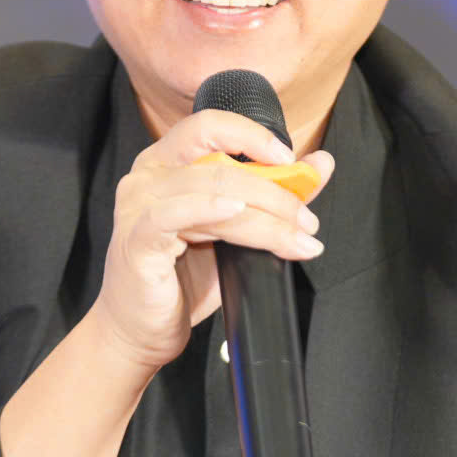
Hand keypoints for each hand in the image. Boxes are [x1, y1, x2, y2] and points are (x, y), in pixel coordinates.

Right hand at [91, 109, 335, 371]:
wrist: (141, 331)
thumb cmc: (183, 279)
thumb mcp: (236, 231)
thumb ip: (274, 194)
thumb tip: (320, 164)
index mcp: (167, 161)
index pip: (211, 126)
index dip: (254, 136)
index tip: (293, 162)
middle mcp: (148, 175)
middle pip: (220, 163)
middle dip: (275, 191)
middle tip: (307, 220)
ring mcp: (138, 205)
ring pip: (211, 190)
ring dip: (264, 216)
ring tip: (297, 240)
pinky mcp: (137, 238)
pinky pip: (173, 215)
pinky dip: (209, 208)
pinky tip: (235, 212)